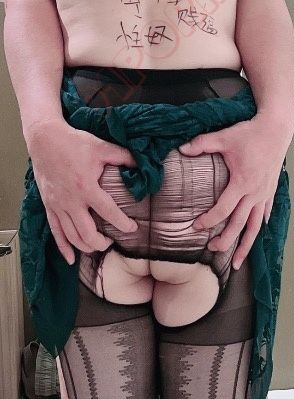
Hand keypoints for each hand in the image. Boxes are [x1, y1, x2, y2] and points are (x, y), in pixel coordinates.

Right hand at [25, 118, 138, 264]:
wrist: (45, 139)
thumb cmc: (74, 143)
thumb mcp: (103, 147)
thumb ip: (125, 157)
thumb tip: (143, 165)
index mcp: (86, 187)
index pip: (108, 212)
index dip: (123, 223)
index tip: (133, 228)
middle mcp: (71, 200)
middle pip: (87, 233)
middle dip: (102, 243)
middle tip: (113, 241)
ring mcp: (58, 205)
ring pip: (71, 237)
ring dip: (86, 246)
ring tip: (99, 245)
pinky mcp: (49, 206)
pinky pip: (55, 232)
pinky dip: (63, 248)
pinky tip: (70, 259)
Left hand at [178, 112, 292, 267]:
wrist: (276, 128)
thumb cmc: (250, 133)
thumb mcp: (224, 137)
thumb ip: (202, 144)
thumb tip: (180, 149)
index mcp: (243, 183)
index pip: (224, 209)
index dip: (209, 220)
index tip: (196, 227)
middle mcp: (256, 193)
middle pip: (240, 225)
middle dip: (226, 240)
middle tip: (212, 250)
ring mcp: (265, 194)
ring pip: (255, 226)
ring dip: (246, 245)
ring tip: (236, 261)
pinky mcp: (271, 190)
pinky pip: (265, 214)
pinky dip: (259, 227)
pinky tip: (255, 235)